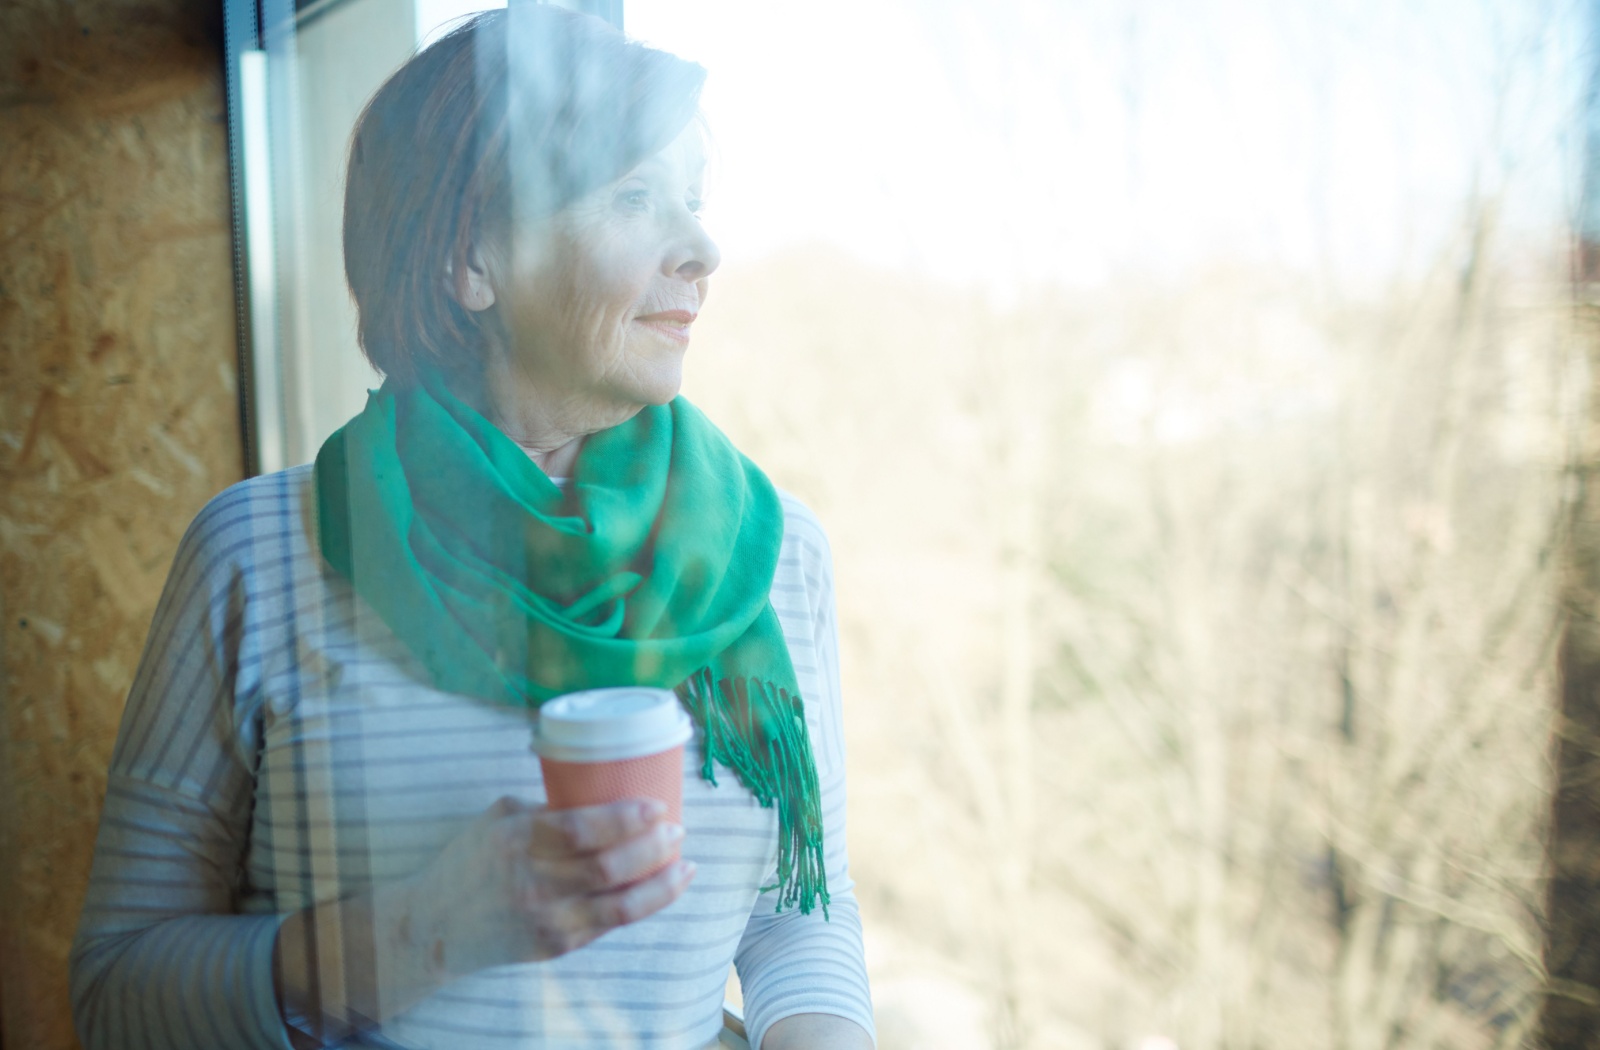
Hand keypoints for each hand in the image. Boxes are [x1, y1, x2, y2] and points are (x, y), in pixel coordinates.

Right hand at [409, 795, 695, 980]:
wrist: (436, 924)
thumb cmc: (474, 859)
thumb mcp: (500, 818)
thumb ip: (547, 808)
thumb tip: (607, 791)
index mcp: (515, 840)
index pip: (580, 829)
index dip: (626, 818)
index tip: (657, 806)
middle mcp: (531, 882)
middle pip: (608, 867)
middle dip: (654, 847)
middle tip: (678, 828)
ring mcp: (545, 919)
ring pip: (619, 905)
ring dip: (661, 883)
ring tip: (685, 863)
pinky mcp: (555, 946)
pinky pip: (610, 925)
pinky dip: (643, 906)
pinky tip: (664, 889)